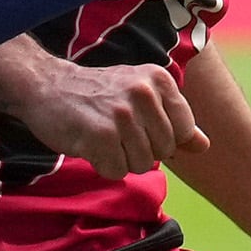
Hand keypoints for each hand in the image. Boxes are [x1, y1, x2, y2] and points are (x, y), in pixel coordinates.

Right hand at [0, 51, 200, 177]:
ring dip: (120, 159)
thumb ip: (175, 120)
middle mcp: (144, 93)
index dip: (161, 138)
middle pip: (163, 152)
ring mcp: (122, 115)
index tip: (138, 125)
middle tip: (115, 131)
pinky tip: (90, 144)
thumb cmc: (97, 94)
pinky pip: (117, 171)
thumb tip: (205, 145)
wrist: (46, 86)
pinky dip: (103, 165)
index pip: (182, 132)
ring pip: (141, 164)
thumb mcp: (141, 96)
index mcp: (159, 80)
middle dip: (140, 150)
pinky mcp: (100, 136)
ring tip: (102, 136)